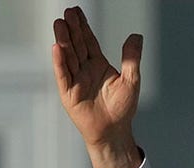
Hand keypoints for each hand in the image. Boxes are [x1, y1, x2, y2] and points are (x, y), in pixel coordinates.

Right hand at [51, 6, 142, 167]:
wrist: (114, 130)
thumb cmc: (122, 108)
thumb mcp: (131, 80)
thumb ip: (131, 58)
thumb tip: (136, 36)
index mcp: (98, 64)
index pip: (88, 41)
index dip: (83, 26)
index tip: (76, 11)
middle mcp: (84, 70)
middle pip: (76, 45)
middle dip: (72, 29)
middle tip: (67, 12)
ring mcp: (75, 80)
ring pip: (68, 56)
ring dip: (63, 40)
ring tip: (59, 24)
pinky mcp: (68, 93)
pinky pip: (63, 75)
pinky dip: (60, 62)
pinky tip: (57, 48)